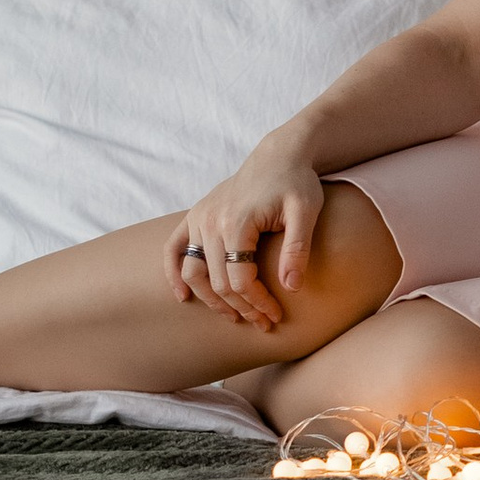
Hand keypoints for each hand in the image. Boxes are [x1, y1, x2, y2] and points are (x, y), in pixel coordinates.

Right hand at [170, 142, 324, 332]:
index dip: (257, 303)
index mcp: (238, 221)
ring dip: (210, 300)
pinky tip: (183, 296)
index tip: (275, 316)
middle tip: (263, 323)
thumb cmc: (296, 183)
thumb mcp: (306, 212)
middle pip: (217, 281)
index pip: (241, 279)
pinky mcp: (195, 215)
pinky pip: (173, 248)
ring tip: (234, 317)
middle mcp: (211, 221)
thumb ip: (298, 249)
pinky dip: (174, 273)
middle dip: (240, 308)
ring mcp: (199, 218)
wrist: (279, 155)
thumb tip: (291, 288)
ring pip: (193, 272)